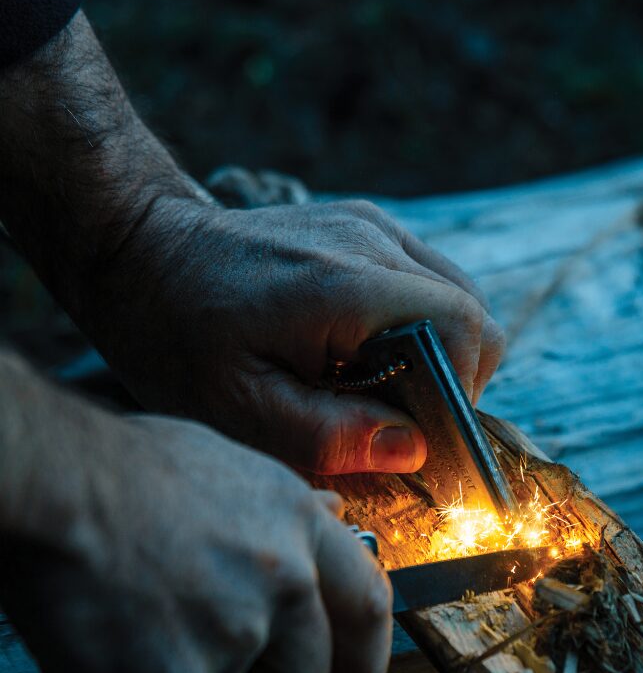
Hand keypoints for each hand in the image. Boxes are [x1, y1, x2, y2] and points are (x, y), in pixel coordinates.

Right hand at [0, 414, 391, 672]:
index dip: (368, 661)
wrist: (57, 490)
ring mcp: (230, 641)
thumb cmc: (133, 470)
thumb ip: (292, 511)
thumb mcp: (233, 470)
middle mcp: (282, 587)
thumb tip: (335, 520)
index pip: (367, 608)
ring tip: (150, 617)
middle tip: (219, 652)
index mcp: (300, 529)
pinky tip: (119, 635)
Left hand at [83, 197, 503, 475]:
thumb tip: (414, 449)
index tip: (421, 435)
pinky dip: (422, 323)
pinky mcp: (367, 223)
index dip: (459, 394)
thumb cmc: (174, 333)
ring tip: (380, 382)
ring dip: (440, 352)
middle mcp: (371, 241)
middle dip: (453, 379)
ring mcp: (372, 225)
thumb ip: (327, 435)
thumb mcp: (234, 407)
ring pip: (460, 295)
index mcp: (345, 287)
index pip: (462, 331)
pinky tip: (370, 346)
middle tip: (395, 416)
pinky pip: (430, 278)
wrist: (140, 248)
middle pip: (472, 315)